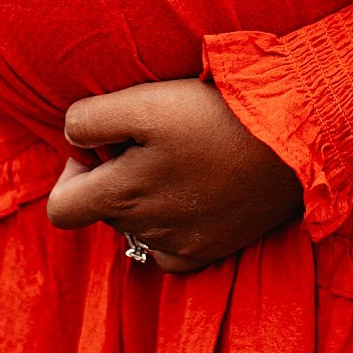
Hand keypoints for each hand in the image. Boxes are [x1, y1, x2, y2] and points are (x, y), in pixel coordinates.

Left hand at [46, 78, 302, 272]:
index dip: (70, 173)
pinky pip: (169, 249)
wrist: (292, 138)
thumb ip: (90, 121)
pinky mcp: (211, 250)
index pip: (61, 210)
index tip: (100, 147)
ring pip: (137, 226)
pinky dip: (169, 225)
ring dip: (143, 197)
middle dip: (113, 177)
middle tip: (148, 142)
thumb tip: (73, 140)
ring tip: (178, 159)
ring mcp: (180, 245)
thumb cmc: (215, 115)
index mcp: (121, 195)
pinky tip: (190, 194)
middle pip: (103, 211)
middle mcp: (146, 230)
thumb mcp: (143, 102)